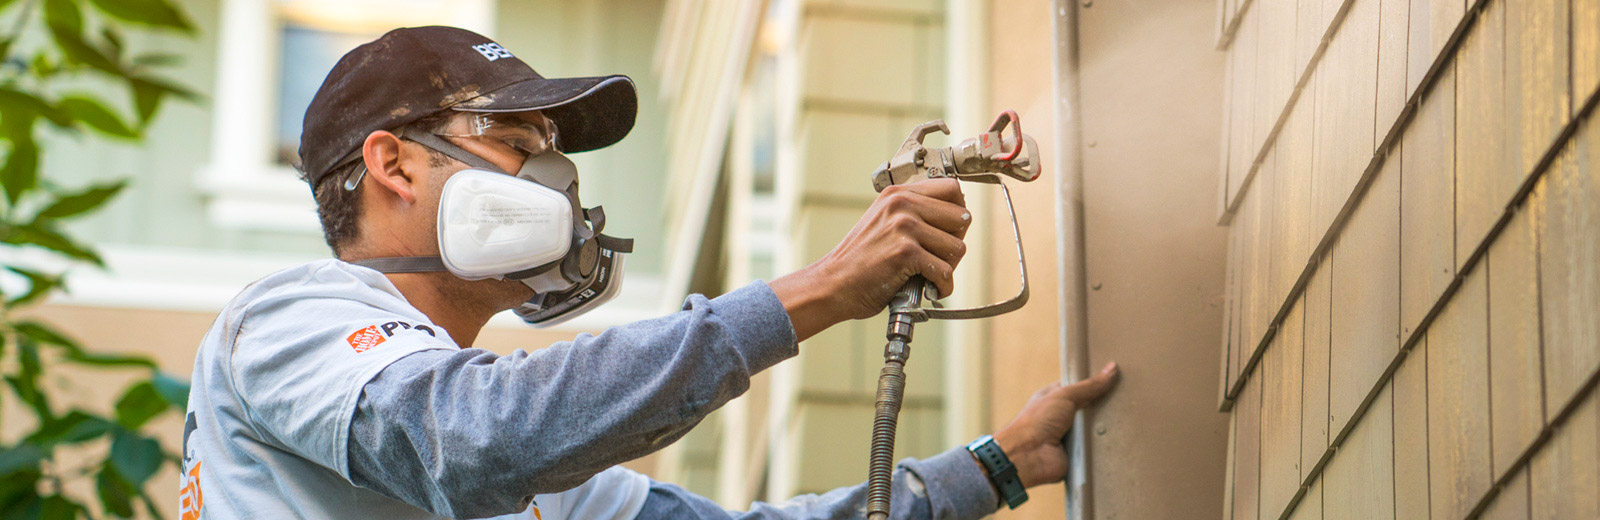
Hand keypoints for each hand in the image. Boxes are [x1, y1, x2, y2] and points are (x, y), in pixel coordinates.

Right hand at [770, 178, 969, 340]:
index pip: (952, 189)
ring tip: (930, 275)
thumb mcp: (884, 222)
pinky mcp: (905, 253)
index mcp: (898, 194)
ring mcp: (904, 227)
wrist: (834, 284)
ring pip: (957, 247)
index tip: (951, 230)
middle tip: (940, 258)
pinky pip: (945, 271)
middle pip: (961, 218)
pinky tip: (930, 289)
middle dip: (956, 243)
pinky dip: (942, 286)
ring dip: (949, 268)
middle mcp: (902, 204)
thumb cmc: (860, 260)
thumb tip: (960, 217)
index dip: (959, 212)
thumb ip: (914, 213)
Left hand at [990, 362, 1118, 487]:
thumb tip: (1111, 368)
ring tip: (1129, 418)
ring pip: (1095, 429)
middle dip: (1104, 406)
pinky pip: (1096, 448)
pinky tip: (1122, 439)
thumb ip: (1089, 386)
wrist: (1027, 456)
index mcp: (1054, 399)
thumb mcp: (1064, 396)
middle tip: (1127, 399)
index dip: (1095, 384)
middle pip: (1090, 409)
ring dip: (1106, 427)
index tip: (1116, 378)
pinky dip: (1104, 445)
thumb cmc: (1037, 421)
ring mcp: (1070, 436)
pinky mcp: (1077, 453)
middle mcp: (1062, 417)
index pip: (1079, 388)